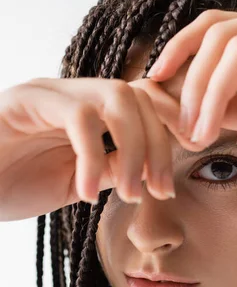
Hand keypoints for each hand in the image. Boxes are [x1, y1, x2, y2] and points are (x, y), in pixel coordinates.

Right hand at [0, 77, 180, 221]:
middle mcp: (71, 93)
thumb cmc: (12, 184)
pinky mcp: (24, 100)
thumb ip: (110, 168)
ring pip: (115, 98)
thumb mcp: (75, 182)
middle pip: (137, 96)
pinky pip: (77, 116)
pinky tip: (86, 192)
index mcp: (87, 110)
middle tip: (158, 190)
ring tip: (128, 194)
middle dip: (157, 145)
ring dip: (133, 149)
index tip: (170, 182)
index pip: (143, 104)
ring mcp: (48, 92)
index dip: (166, 136)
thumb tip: (149, 168)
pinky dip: (93, 157)